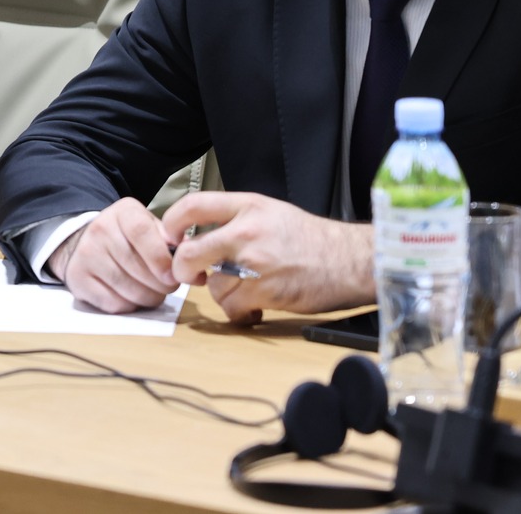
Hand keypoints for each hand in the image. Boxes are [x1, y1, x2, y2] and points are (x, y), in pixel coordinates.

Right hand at [51, 198, 179, 312]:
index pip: (142, 232)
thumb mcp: (150, 227)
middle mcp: (100, 229)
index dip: (161, 258)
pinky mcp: (77, 279)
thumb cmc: (128, 238)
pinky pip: (114, 303)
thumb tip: (196, 265)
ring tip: (152, 291)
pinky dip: (129, 305)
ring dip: (148, 297)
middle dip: (161, 285)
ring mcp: (85, 255)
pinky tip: (131, 296)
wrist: (84, 242)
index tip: (174, 275)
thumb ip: (173, 243)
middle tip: (167, 286)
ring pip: (128, 289)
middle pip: (137, 267)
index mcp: (123, 212)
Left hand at [162, 190, 374, 323]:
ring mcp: (255, 263)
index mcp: (248, 206)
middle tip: (190, 275)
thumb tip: (198, 240)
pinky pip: (231, 307)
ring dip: (222, 294)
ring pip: (212, 285)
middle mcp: (247, 231)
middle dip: (183, 268)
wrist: (351, 261)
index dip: (171, 222)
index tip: (169, 237)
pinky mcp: (265, 291)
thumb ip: (235, 221)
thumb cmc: (311, 240)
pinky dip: (238, 313)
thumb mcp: (271, 213)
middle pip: (191, 252)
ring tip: (245, 291)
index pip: (194, 206)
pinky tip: (253, 309)